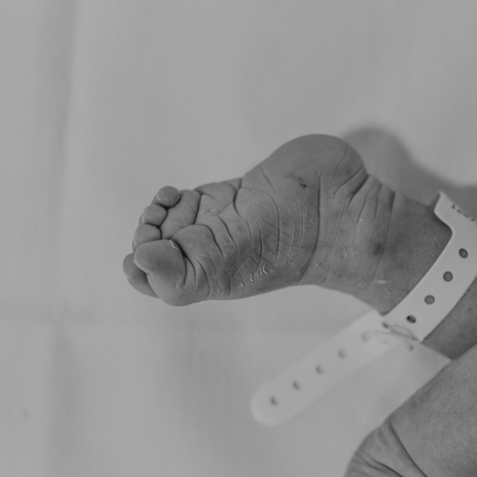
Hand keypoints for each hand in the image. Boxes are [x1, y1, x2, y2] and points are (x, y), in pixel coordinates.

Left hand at [123, 135, 389, 304]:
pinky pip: (188, 200)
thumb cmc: (293, 243)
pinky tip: (177, 194)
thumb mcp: (229, 267)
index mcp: (210, 277)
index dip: (141, 264)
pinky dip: (173, 197)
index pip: (157, 281)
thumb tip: (136, 262)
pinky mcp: (231, 195)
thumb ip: (182, 273)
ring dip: (158, 210)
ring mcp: (220, 222)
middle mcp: (211, 253)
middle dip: (148, 229)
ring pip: (167, 221)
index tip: (148, 247)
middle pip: (155, 246)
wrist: (340, 207)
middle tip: (161, 217)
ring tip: (170, 200)